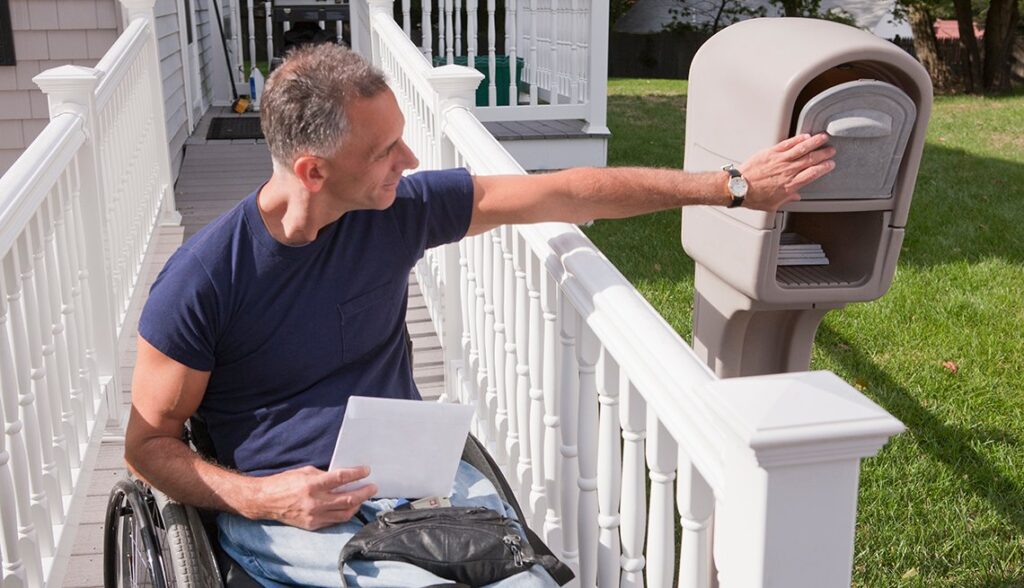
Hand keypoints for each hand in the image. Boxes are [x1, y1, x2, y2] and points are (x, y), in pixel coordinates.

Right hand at [253, 465, 376, 529]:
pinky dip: (344, 513)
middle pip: (347, 499)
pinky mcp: (312, 525)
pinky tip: (349, 507)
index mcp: (312, 485)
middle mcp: (314, 502)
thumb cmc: (284, 483)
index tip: (366, 471)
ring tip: (363, 498)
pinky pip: (334, 521)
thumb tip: (343, 477)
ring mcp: (314, 516)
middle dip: (364, 492)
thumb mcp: (304, 472)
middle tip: (372, 487)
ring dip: (357, 505)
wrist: (266, 501)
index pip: (341, 478)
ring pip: (344, 513)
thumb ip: (324, 475)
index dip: (357, 474)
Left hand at [738, 133, 835, 211]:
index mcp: (790, 185)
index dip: (824, 167)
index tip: (830, 164)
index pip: (813, 173)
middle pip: (811, 159)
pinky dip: (798, 139)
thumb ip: (787, 199)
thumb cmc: (754, 197)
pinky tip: (805, 136)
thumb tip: (796, 197)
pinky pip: (787, 144)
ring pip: (801, 149)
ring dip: (814, 142)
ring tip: (823, 137)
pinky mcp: (770, 153)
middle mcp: (788, 171)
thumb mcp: (773, 204)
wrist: (738, 188)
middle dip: (823, 153)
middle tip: (831, 150)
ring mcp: (779, 160)